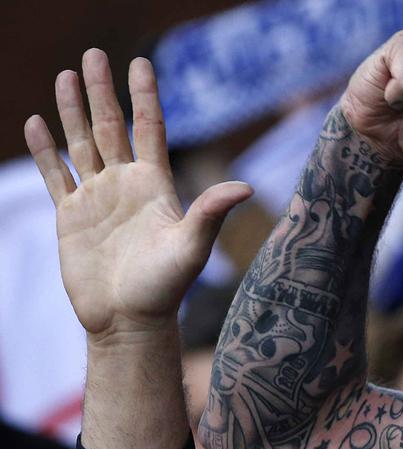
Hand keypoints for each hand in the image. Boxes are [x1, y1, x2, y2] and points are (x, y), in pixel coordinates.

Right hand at [24, 50, 251, 339]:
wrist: (130, 320)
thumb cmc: (166, 287)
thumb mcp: (192, 246)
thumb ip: (211, 212)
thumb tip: (245, 186)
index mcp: (155, 184)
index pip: (149, 128)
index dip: (144, 96)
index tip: (140, 63)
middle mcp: (125, 185)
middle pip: (110, 126)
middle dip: (102, 91)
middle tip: (93, 53)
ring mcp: (97, 198)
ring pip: (81, 143)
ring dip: (72, 111)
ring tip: (66, 75)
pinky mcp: (71, 216)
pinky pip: (56, 176)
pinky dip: (45, 151)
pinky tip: (37, 124)